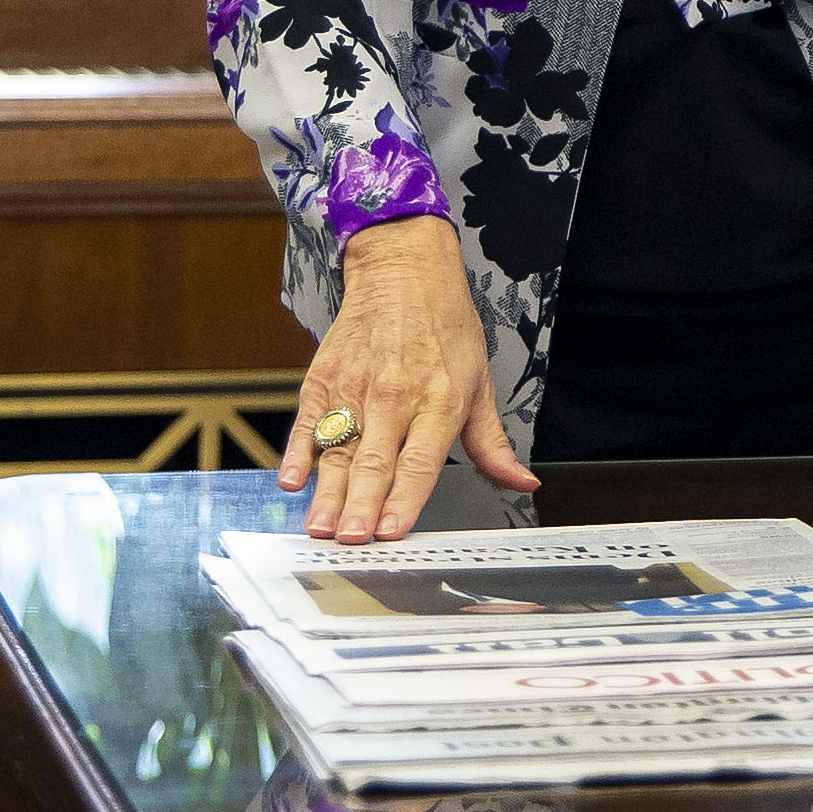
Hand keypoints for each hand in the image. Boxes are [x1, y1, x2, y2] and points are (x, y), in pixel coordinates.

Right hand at [281, 213, 535, 539]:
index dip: (404, 499)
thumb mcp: (481, 382)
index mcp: (439, 402)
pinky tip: (291, 479)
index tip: (391, 532)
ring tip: (319, 527)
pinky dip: (297, 452)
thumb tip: (521, 483)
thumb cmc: (446, 328)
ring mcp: (356, 388)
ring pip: (339, 451)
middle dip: (361, 506)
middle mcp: (396, 397)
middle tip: (350, 541)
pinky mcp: (324, 379)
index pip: (420, 462)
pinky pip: (307, 423)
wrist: (404, 270)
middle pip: (375, 462)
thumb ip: (492, 443)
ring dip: (328, 493)